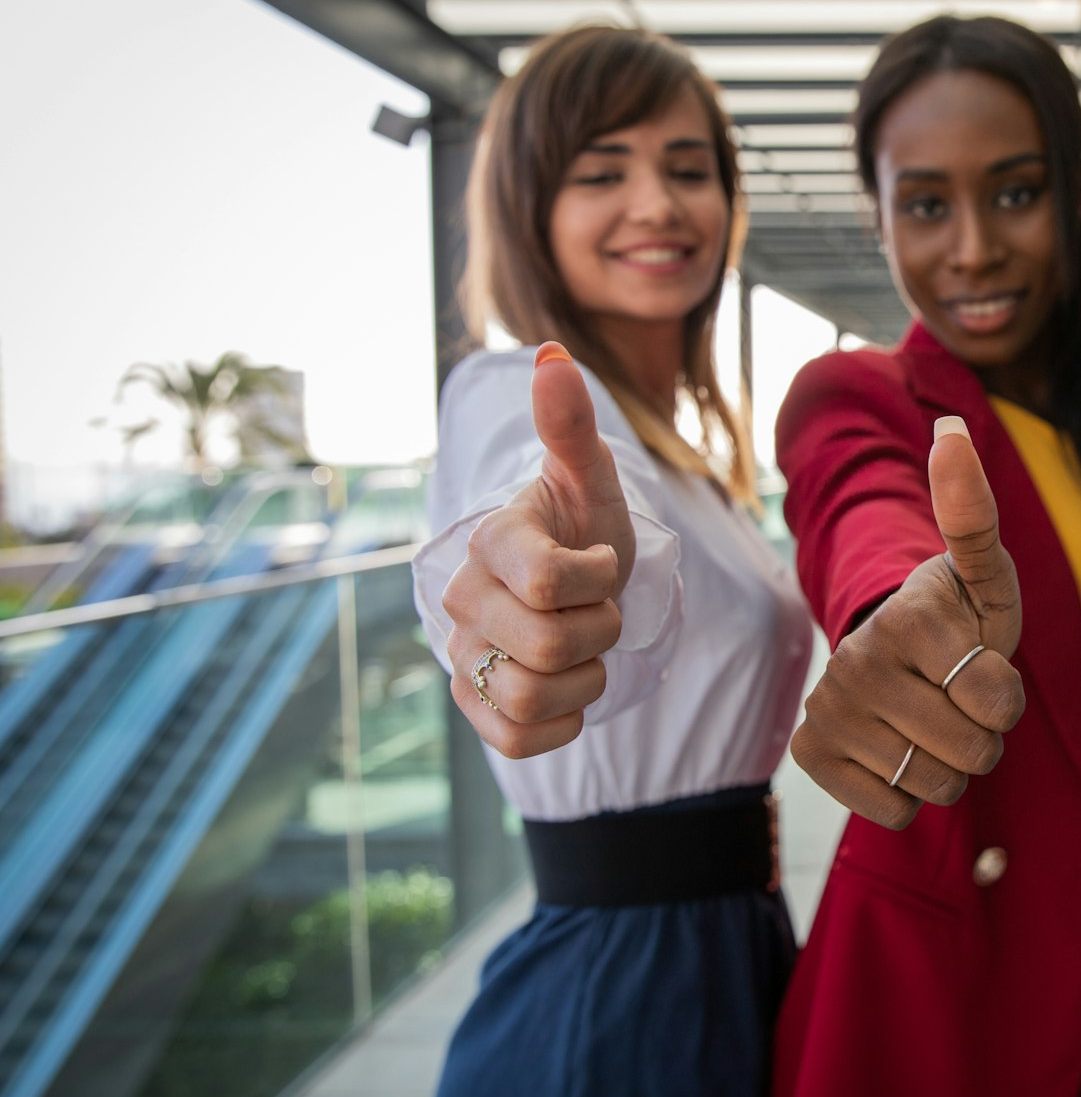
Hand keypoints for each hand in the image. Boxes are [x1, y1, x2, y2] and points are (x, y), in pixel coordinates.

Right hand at [440, 342, 631, 757]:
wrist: (580, 589)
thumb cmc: (588, 530)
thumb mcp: (593, 481)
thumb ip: (572, 426)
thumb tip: (552, 357)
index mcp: (493, 542)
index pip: (549, 582)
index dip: (598, 580)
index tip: (601, 563)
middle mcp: (463, 599)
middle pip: (554, 646)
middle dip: (602, 632)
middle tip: (599, 609)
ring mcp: (462, 656)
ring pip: (534, 698)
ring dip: (584, 679)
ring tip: (583, 648)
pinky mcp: (473, 707)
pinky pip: (518, 740)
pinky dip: (560, 723)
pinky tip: (565, 687)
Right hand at [790, 417, 1027, 828]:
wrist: (896, 652)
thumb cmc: (958, 615)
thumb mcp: (984, 574)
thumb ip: (975, 515)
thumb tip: (950, 430)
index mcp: (907, 616)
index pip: (1000, 703)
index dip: (1008, 698)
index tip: (983, 667)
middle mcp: (856, 660)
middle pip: (969, 754)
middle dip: (983, 738)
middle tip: (960, 701)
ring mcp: (829, 708)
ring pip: (932, 788)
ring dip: (947, 768)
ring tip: (931, 723)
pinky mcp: (810, 752)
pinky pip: (890, 812)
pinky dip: (906, 796)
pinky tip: (896, 750)